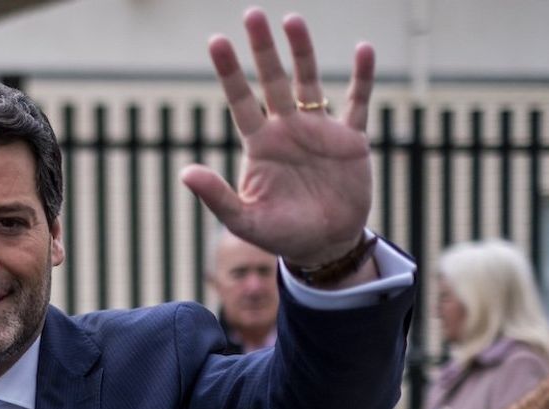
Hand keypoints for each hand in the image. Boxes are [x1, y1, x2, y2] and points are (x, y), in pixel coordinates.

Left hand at [181, 9, 374, 266]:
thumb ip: (216, 197)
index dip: (229, 72)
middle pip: (272, 80)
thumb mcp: (244, 220)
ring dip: (302, 52)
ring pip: (310, 82)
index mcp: (259, 144)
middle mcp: (286, 129)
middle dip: (263, 49)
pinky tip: (363, 50)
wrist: (324, 246)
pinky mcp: (351, 139)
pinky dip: (362, 77)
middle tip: (252, 14)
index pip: (240, 100)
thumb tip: (185, 173)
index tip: (216, 41)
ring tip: (292, 20)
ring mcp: (319, 130)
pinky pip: (357, 102)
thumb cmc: (281, 234)